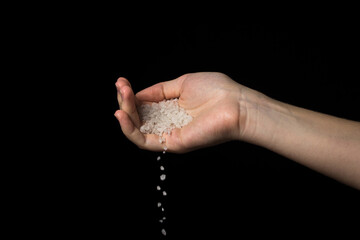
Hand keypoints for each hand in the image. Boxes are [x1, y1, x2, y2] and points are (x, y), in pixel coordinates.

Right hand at [115, 72, 260, 152]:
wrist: (236, 104)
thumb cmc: (216, 91)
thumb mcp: (182, 83)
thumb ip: (159, 90)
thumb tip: (138, 93)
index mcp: (171, 109)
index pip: (143, 106)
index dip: (130, 95)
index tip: (121, 82)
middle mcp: (168, 123)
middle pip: (138, 118)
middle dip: (126, 102)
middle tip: (120, 86)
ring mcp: (170, 135)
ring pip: (137, 130)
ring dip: (125, 113)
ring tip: (122, 96)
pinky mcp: (172, 143)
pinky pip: (144, 141)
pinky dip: (129, 130)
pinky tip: (122, 115)